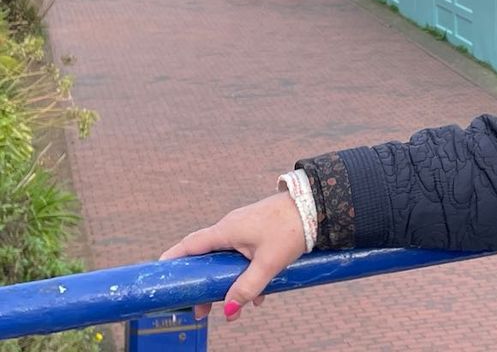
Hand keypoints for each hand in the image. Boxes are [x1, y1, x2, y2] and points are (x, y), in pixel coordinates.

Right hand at [160, 191, 306, 320]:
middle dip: (204, 285)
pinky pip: (244, 255)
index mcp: (227, 230)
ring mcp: (245, 227)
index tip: (159, 274)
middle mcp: (231, 227)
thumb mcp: (268, 263)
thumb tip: (229, 311)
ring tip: (233, 309)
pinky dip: (247, 273)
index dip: (173, 259)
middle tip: (200, 310)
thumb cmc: (290, 228)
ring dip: (229, 283)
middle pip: (208, 258)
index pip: (190, 245)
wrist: (317, 205)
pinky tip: (261, 295)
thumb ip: (248, 287)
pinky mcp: (259, 230)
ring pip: (228, 259)